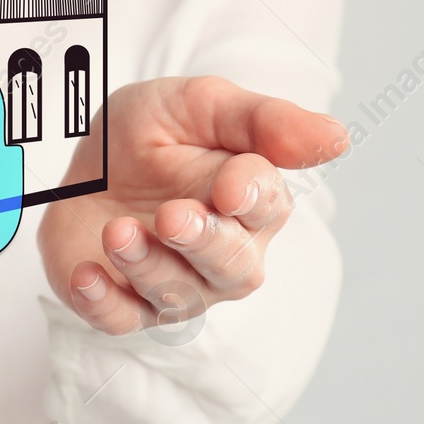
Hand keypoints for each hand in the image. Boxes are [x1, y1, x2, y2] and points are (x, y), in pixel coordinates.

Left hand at [37, 76, 346, 335]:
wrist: (87, 155)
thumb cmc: (156, 133)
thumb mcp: (202, 104)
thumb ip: (265, 121)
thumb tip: (337, 138)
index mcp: (252, 201)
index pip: (267, 206)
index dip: (251, 197)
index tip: (229, 185)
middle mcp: (224, 252)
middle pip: (232, 266)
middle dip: (204, 242)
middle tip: (174, 216)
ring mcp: (176, 284)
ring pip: (178, 294)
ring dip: (148, 265)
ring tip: (118, 231)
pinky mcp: (123, 303)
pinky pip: (120, 319)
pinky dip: (103, 302)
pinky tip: (86, 275)